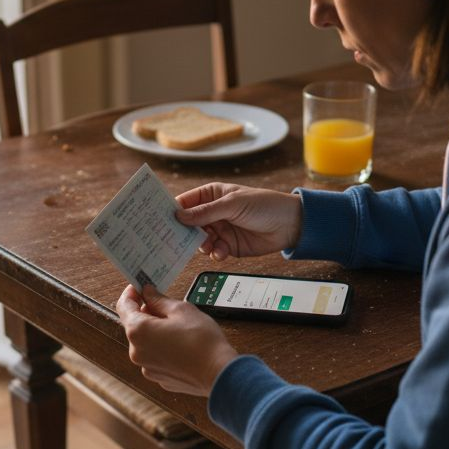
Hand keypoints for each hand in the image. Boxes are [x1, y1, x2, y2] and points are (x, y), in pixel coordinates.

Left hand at [116, 284, 238, 395]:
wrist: (219, 373)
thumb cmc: (202, 341)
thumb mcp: (181, 310)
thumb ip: (159, 300)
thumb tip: (148, 293)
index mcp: (138, 331)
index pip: (124, 306)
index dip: (131, 294)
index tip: (139, 287)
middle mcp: (137, 352)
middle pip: (135, 325)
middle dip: (147, 313)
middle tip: (165, 304)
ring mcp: (147, 367)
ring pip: (145, 342)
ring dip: (155, 331)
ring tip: (178, 327)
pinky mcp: (158, 377)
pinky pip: (155, 357)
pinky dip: (163, 348)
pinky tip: (181, 344)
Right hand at [176, 183, 301, 259]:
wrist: (289, 224)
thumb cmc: (263, 205)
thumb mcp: (232, 204)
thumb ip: (205, 212)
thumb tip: (179, 216)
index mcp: (211, 195)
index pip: (185, 202)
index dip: (172, 210)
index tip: (159, 220)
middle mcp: (212, 213)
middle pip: (188, 224)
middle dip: (183, 232)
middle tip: (175, 240)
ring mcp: (220, 230)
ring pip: (199, 240)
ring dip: (202, 244)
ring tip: (209, 245)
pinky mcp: (228, 246)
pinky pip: (214, 252)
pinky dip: (215, 253)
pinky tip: (222, 252)